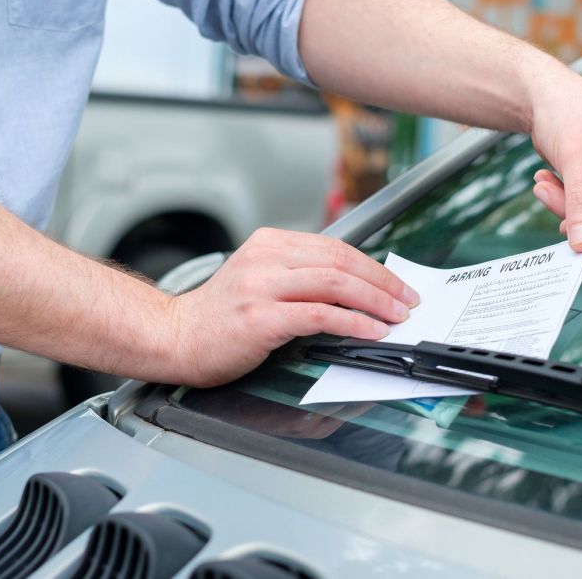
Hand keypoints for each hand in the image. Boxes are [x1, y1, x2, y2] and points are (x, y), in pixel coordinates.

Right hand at [166, 228, 418, 386]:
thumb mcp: (259, 280)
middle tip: (406, 300)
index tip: (396, 284)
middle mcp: (266, 259)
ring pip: (335, 283)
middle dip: (382, 281)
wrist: (175, 337)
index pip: (335, 247)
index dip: (373, 266)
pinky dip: (353, 323)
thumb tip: (353, 289)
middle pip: (340, 261)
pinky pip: (320, 315)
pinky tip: (371, 331)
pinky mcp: (261, 318)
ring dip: (375, 301)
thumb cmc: (218, 317)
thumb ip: (298, 276)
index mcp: (269, 244)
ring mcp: (262, 287)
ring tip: (396, 316)